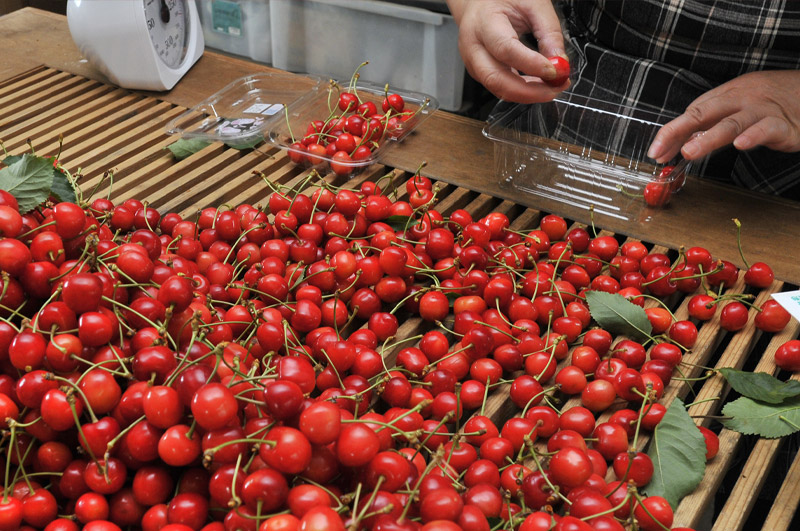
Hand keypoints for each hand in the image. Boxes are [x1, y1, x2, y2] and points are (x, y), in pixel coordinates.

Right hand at [446, 0, 567, 102]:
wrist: (479, 3)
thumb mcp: (533, 4)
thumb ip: (549, 32)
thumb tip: (560, 62)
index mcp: (484, 23)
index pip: (506, 49)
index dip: (531, 64)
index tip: (555, 71)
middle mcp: (473, 47)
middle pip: (496, 79)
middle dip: (528, 91)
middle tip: (554, 89)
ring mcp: (473, 63)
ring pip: (498, 89)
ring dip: (527, 94)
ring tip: (550, 87)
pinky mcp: (479, 72)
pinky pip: (500, 87)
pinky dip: (521, 91)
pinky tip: (537, 85)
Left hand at [648, 70, 799, 162]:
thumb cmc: (774, 100)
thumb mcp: (739, 105)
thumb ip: (712, 123)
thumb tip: (682, 142)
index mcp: (728, 94)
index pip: (692, 113)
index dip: (671, 132)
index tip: (656, 151)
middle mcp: (741, 99)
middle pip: (704, 113)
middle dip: (678, 131)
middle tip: (661, 150)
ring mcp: (762, 111)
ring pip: (731, 123)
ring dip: (708, 138)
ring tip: (690, 151)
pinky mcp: (784, 125)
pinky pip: (767, 129)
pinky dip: (753, 135)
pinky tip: (741, 144)